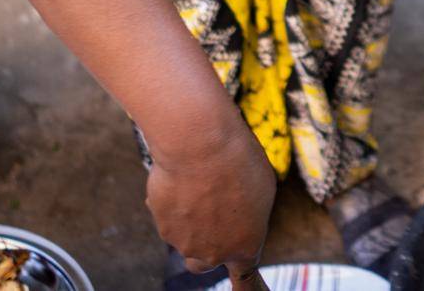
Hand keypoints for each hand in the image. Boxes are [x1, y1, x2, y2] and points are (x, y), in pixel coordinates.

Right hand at [144, 116, 275, 282]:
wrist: (200, 146)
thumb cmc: (239, 161)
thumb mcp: (262, 187)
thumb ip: (249, 213)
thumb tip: (238, 215)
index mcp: (245, 245)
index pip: (244, 272)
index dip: (241, 274)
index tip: (241, 282)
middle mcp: (213, 252)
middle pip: (203, 264)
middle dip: (205, 249)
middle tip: (210, 221)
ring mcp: (183, 241)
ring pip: (184, 236)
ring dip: (189, 219)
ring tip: (199, 182)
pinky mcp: (161, 223)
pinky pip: (168, 216)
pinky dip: (172, 204)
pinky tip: (181, 178)